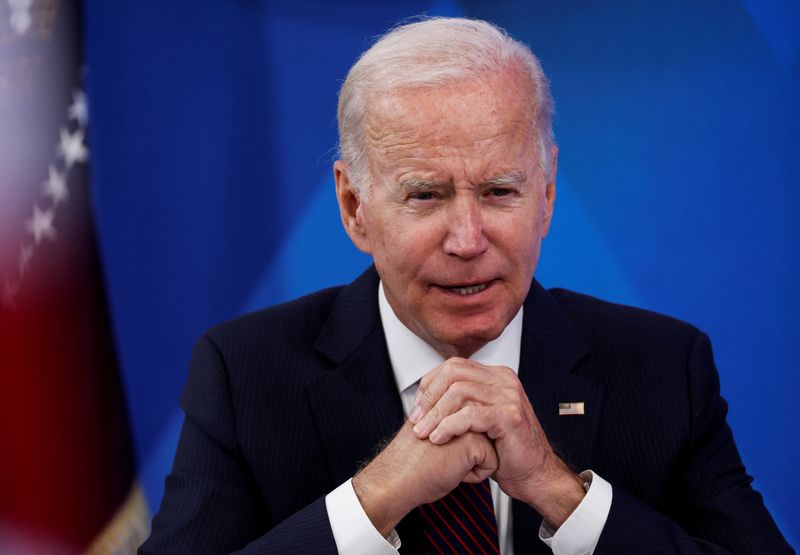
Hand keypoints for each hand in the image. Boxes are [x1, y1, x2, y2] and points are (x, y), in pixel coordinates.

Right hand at [352, 420, 497, 536]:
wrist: (396, 479)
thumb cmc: (410, 462)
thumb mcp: (430, 431)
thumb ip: (448, 420)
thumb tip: (472, 424)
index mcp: (449, 404)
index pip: (475, 427)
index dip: (461, 447)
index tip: (439, 452)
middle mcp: (460, 409)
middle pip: (485, 436)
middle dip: (470, 454)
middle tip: (441, 457)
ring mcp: (467, 423)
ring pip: (490, 448)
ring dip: (472, 462)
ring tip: (446, 462)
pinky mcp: (474, 441)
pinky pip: (491, 464)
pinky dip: (475, 475)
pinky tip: (453, 472)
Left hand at [409, 357, 584, 527]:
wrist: (535, 476)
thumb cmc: (506, 452)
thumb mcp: (480, 420)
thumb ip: (462, 403)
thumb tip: (426, 398)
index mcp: (497, 377)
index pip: (454, 366)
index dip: (430, 384)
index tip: (417, 406)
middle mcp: (504, 381)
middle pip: (454, 374)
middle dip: (429, 396)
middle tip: (415, 419)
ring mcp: (509, 396)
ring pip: (459, 392)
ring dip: (435, 414)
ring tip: (423, 432)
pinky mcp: (509, 416)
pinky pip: (470, 414)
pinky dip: (448, 426)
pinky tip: (438, 438)